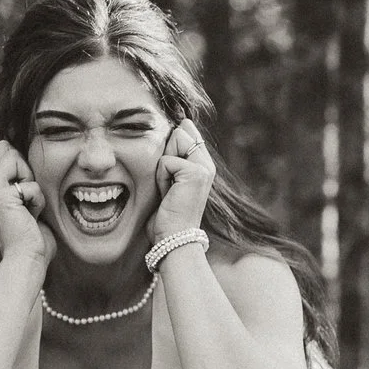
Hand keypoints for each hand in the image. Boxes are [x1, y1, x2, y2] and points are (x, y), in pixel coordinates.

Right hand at [0, 141, 54, 266]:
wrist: (28, 261)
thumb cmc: (34, 239)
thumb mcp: (29, 204)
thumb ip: (25, 182)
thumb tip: (29, 160)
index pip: (6, 151)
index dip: (24, 168)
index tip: (26, 197)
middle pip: (10, 151)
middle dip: (28, 173)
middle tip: (27, 203)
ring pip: (16, 159)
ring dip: (32, 186)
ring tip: (28, 209)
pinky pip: (31, 185)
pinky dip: (38, 201)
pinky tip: (31, 217)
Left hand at [149, 120, 214, 242]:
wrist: (174, 240)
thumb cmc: (167, 216)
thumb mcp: (169, 181)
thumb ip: (173, 157)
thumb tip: (176, 128)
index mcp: (203, 164)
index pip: (186, 131)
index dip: (170, 148)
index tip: (170, 177)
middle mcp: (207, 164)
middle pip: (179, 132)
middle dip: (165, 156)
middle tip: (169, 185)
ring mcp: (204, 167)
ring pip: (175, 140)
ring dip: (163, 167)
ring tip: (168, 190)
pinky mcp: (195, 173)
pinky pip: (166, 161)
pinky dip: (161, 178)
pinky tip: (168, 195)